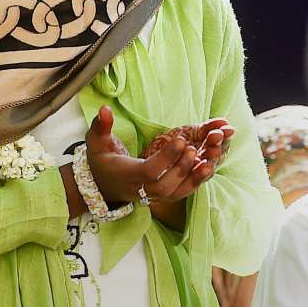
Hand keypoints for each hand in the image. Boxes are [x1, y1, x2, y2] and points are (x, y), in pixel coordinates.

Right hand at [86, 108, 231, 205]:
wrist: (102, 186)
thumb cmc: (101, 162)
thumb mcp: (96, 143)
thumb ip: (101, 126)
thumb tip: (105, 108)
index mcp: (127, 174)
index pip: (149, 171)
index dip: (166, 158)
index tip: (181, 140)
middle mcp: (140, 189)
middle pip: (165, 186)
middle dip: (181, 169)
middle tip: (195, 149)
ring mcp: (152, 196)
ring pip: (176, 194)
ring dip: (194, 179)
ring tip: (210, 161)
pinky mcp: (162, 198)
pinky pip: (181, 194)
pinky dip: (196, 183)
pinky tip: (209, 167)